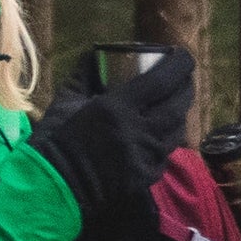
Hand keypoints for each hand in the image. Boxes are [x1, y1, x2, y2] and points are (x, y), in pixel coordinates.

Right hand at [32, 53, 195, 216]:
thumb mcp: (65, 101)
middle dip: (186, 89)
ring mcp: (146, 158)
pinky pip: (165, 155)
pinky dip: (166, 141)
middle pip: (177, 106)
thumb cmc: (55, 141)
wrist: (53, 187)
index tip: (185, 57)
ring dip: (180, 115)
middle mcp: (138, 132)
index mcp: (117, 108)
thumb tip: (96, 53)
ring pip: (177, 132)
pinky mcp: (147, 178)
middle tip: (185, 79)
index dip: (180, 66)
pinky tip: (160, 135)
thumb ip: (84, 74)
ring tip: (175, 105)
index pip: (162, 81)